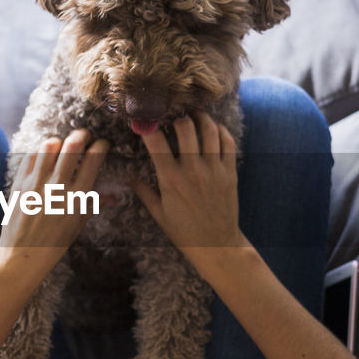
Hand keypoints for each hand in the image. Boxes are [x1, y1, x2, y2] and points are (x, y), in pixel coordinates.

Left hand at [0, 129, 108, 278]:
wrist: (21, 256)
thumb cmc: (52, 244)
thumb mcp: (77, 226)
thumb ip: (93, 205)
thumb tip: (113, 196)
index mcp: (76, 199)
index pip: (93, 160)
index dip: (101, 145)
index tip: (102, 144)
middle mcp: (57, 188)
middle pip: (72, 145)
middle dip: (82, 135)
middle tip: (84, 136)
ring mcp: (35, 184)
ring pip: (49, 145)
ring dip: (59, 141)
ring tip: (62, 146)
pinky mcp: (19, 184)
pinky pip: (30, 156)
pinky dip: (40, 151)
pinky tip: (45, 157)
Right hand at [129, 113, 248, 272]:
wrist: (216, 244)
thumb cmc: (184, 231)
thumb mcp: (158, 213)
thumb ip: (143, 191)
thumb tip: (128, 174)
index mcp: (171, 179)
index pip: (156, 142)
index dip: (147, 127)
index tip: (144, 122)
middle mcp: (193, 170)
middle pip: (185, 127)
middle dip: (176, 116)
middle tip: (173, 114)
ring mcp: (214, 169)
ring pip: (209, 129)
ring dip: (200, 117)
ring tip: (193, 115)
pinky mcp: (230, 172)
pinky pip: (227, 142)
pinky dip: (220, 130)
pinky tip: (212, 129)